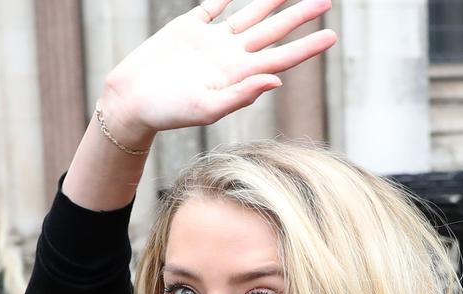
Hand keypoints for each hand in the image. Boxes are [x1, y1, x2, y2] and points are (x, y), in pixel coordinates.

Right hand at [99, 0, 336, 147]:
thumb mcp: (205, 109)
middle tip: (327, 0)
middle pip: (273, 31)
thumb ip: (241, 95)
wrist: (130, 101)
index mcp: (238, 76)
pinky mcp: (187, 29)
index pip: (281, 58)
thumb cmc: (166, 112)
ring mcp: (210, 42)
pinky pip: (213, 5)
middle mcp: (229, 57)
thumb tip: (275, 80)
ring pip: (249, 14)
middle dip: (300, 16)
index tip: (332, 36)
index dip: (307, 47)